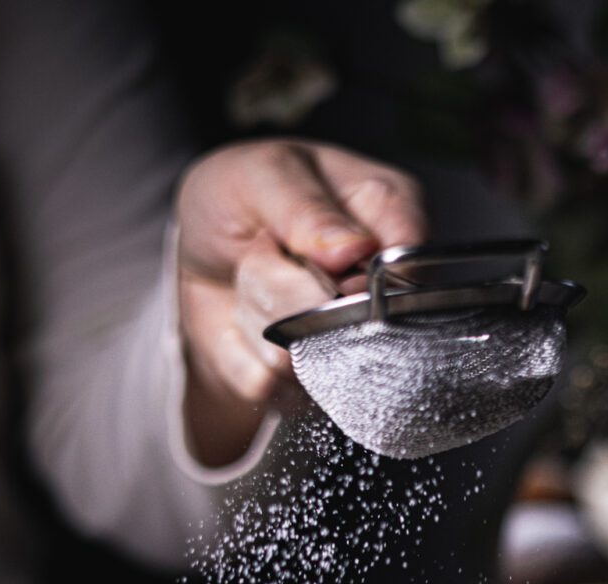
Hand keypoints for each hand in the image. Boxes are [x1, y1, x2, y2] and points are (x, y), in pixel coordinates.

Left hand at [176, 139, 426, 464]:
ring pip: (303, 356)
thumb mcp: (259, 174)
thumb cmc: (241, 199)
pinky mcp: (313, 385)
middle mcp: (384, 288)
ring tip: (253, 280)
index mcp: (389, 215)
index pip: (407, 264)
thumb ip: (305, 205)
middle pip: (350, 319)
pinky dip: (240, 351)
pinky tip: (247, 319)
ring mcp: (353, 344)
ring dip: (256, 313)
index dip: (359, 270)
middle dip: (285, 285)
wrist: (199, 253)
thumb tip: (354, 248)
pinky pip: (272, 384)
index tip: (315, 252)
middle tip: (265, 248)